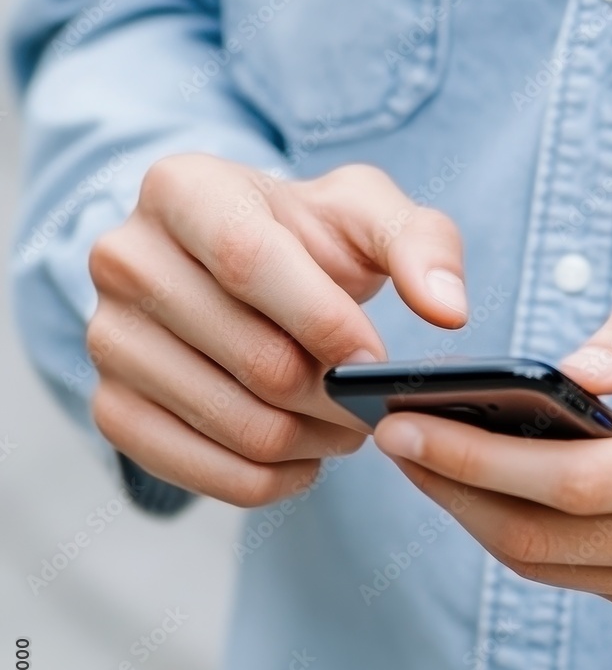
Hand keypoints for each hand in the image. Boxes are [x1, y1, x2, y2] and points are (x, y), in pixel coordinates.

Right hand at [87, 156, 465, 505]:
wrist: (234, 271)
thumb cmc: (306, 240)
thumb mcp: (367, 215)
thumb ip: (421, 245)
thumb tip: (447, 309)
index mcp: (182, 189)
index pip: (250, 263)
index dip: (326, 322)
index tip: (375, 360)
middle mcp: (126, 259)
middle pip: (256, 360)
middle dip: (338, 396)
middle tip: (371, 401)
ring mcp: (107, 338)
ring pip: (240, 426)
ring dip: (316, 442)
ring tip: (346, 425)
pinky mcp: (111, 406)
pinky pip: (203, 474)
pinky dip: (272, 480)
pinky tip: (304, 457)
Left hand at [374, 274, 611, 638]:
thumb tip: (556, 371)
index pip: (573, 481)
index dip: (475, 459)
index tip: (403, 426)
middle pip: (547, 539)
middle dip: (454, 492)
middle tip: (394, 444)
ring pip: (559, 571)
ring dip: (483, 521)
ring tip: (431, 467)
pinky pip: (593, 585)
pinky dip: (538, 544)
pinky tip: (502, 499)